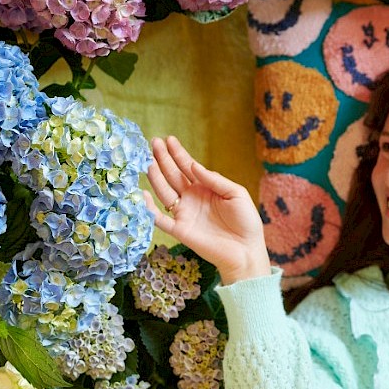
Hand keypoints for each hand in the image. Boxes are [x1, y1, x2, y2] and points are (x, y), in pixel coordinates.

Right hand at [145, 136, 270, 283]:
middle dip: (163, 159)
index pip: (188, 167)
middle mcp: (192, 198)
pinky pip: (159, 218)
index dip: (178, 154)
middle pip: (173, 175)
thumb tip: (193, 165)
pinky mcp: (179, 230)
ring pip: (164, 192)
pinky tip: (142, 193)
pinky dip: (148, 208)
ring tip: (148, 161)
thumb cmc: (245, 221)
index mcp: (206, 188)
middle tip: (152, 142)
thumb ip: (215, 179)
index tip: (168, 139)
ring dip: (155, 177)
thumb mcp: (236, 193)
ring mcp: (184, 213)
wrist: (246, 249)